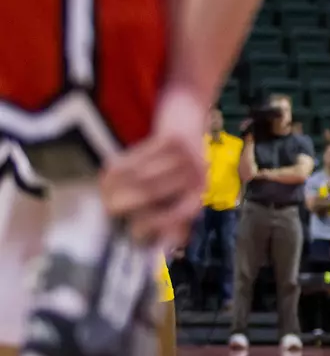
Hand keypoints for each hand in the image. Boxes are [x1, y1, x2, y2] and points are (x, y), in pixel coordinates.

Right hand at [100, 87, 208, 247]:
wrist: (189, 108)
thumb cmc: (177, 157)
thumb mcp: (178, 185)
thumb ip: (170, 215)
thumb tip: (161, 247)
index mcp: (198, 192)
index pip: (178, 217)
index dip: (153, 227)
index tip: (131, 232)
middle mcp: (197, 176)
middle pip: (149, 197)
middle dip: (122, 204)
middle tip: (108, 207)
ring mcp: (185, 157)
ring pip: (139, 178)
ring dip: (115, 185)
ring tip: (104, 188)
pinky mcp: (172, 139)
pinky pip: (137, 157)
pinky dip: (118, 165)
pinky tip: (110, 169)